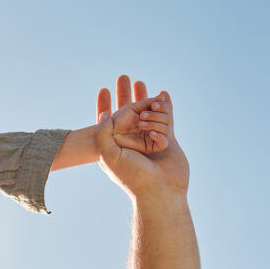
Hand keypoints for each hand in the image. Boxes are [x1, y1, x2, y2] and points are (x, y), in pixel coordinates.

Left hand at [96, 85, 188, 199]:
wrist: (160, 191)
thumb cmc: (132, 176)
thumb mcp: (108, 155)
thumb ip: (102, 134)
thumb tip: (104, 114)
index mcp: (113, 145)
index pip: (107, 121)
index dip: (104, 104)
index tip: (103, 90)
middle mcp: (131, 141)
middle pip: (128, 112)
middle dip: (126, 94)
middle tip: (125, 77)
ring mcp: (149, 140)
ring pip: (148, 114)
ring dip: (150, 107)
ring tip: (151, 108)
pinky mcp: (167, 140)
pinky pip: (166, 120)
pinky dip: (164, 109)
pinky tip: (163, 95)